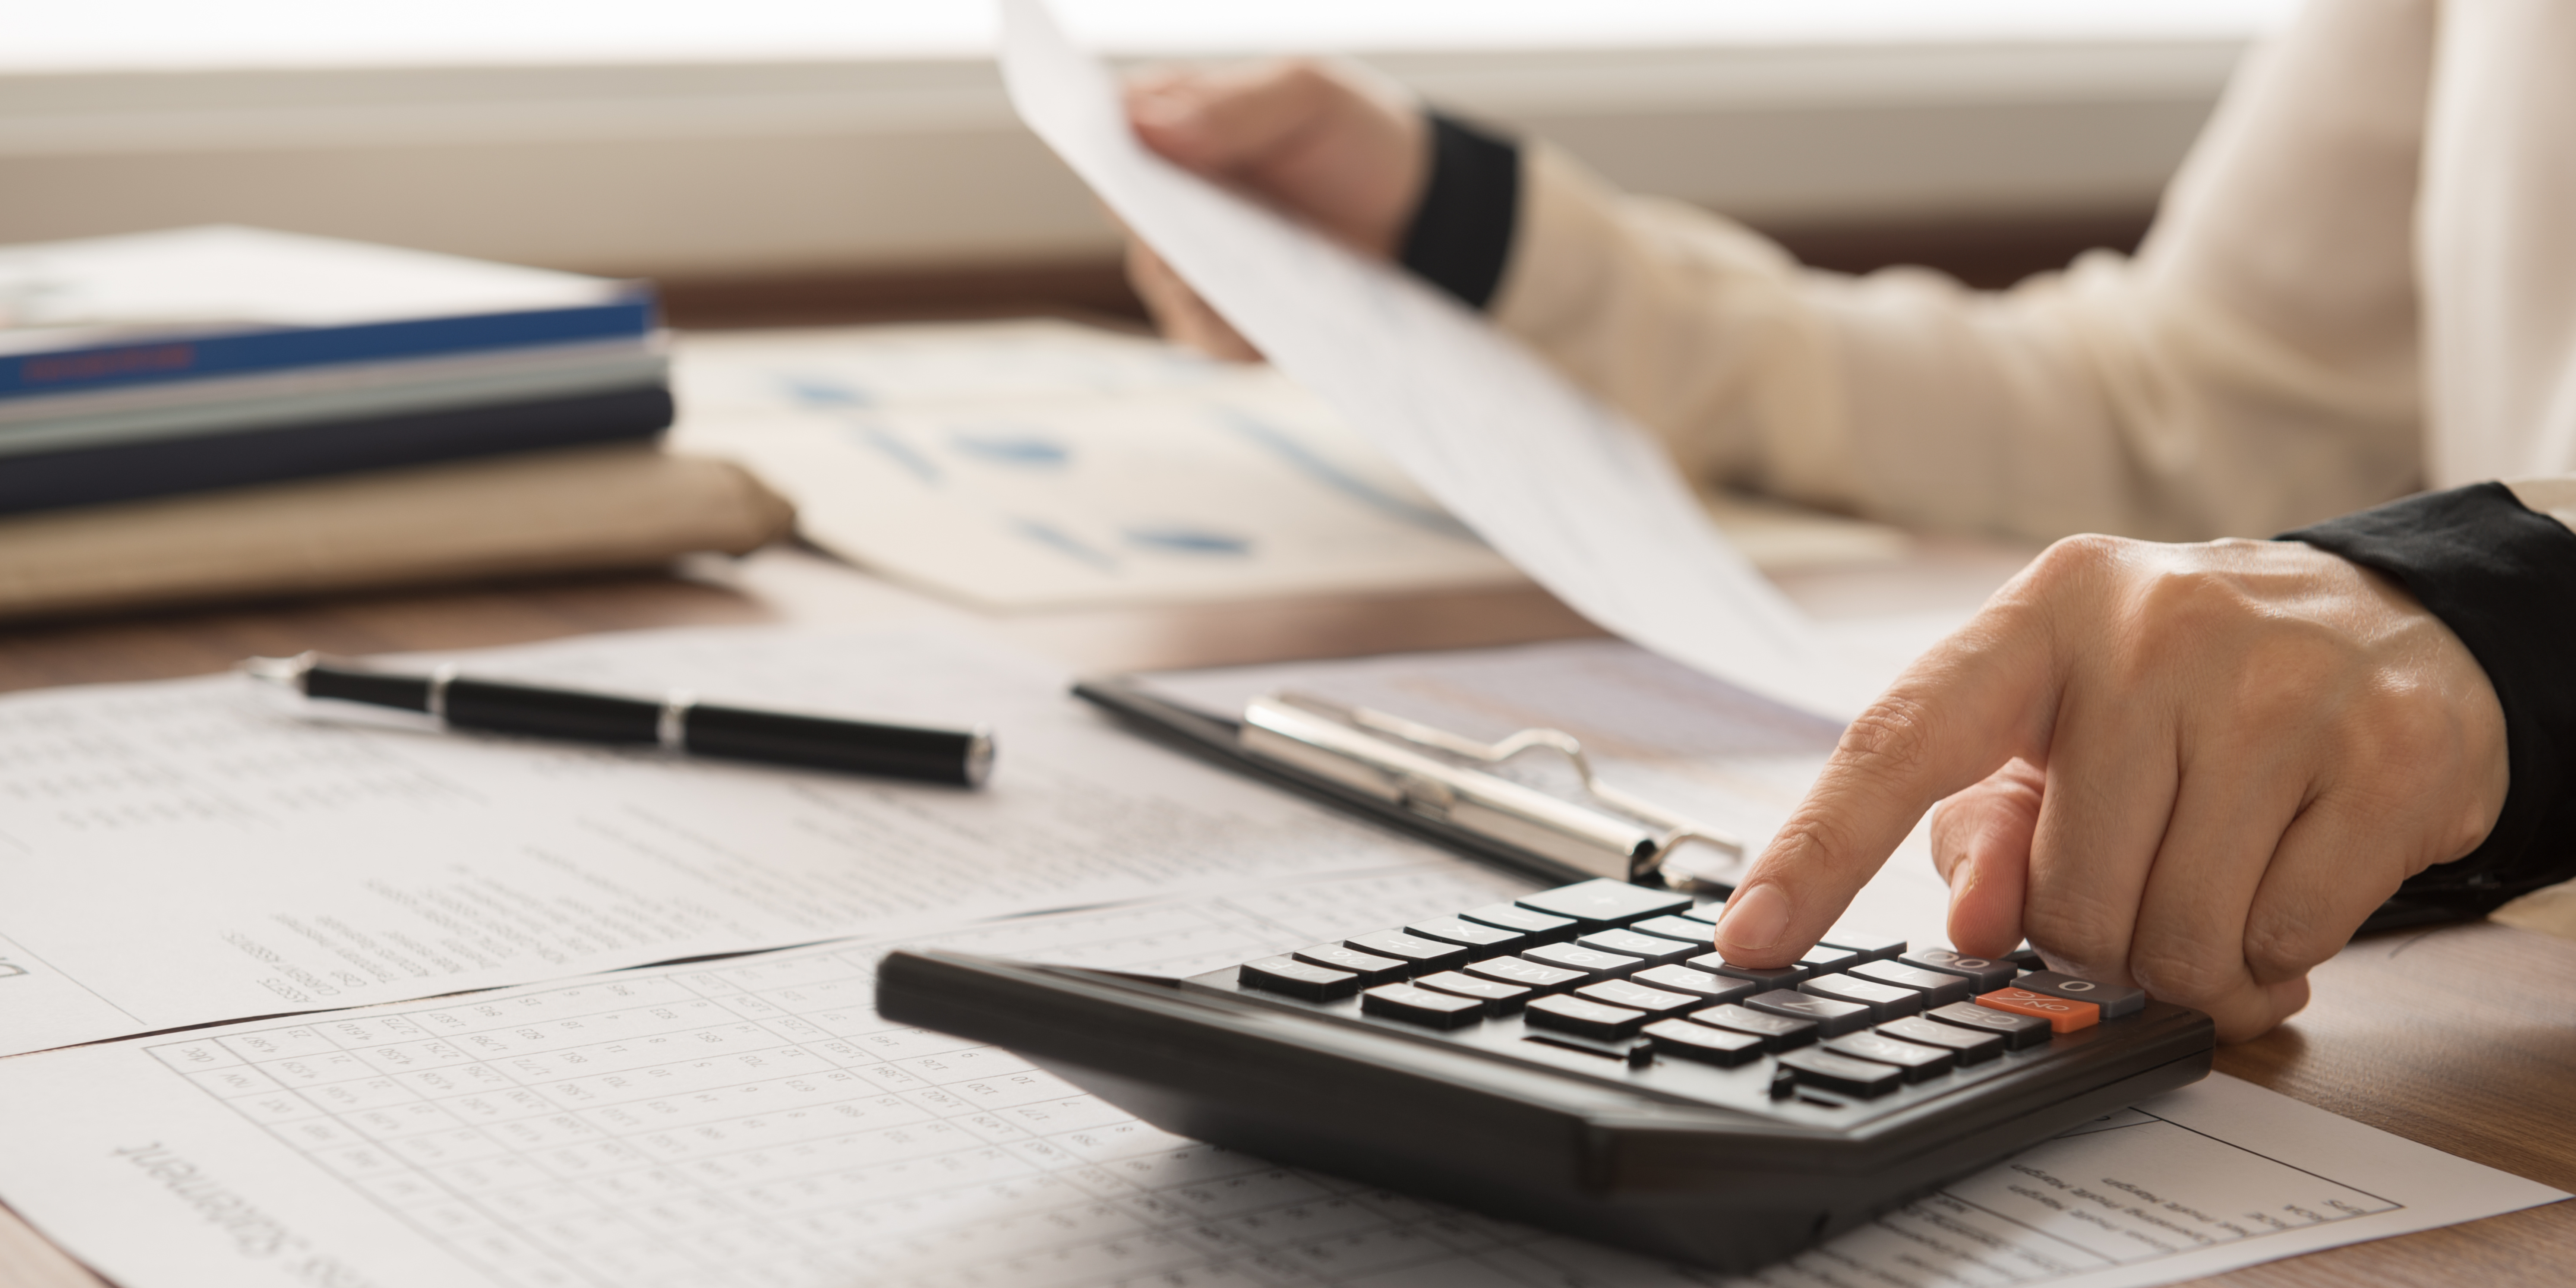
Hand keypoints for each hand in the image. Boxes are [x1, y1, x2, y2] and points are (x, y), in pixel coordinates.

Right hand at [1121, 60, 1427, 359]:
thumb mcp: (1307, 96)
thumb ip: (1230, 107)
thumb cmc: (1350, 136)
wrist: (1411, 209)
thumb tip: (1146, 127)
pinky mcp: (1222, 316)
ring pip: (1162, 282)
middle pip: (1128, 216)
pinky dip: (1237, 332)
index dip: (1112, 155)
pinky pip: (1209, 335)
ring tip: (1251, 275)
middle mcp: (1166, 195)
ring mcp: (1189, 259)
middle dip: (1162, 226)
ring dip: (1201, 284)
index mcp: (1171, 122)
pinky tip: (1274, 317)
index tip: (1132, 174)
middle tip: (1198, 235)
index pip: (1111, 136)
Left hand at [1710, 535, 2507, 1041]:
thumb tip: (1975, 927)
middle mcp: (2153, 630)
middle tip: (2147, 878)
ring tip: (2223, 883)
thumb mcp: (2061, 735)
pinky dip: (2281, 952)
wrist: (2394, 626)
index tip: (1747, 942)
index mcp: (2041, 614)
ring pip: (2180, 935)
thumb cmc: (2191, 692)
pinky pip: (2289, 938)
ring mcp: (2280, 684)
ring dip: (2196, 957)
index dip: (1814, 855)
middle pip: (2067, 895)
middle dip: (2103, 933)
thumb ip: (1985, 828)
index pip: (1897, 744)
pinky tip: (2292, 883)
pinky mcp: (2388, 753)